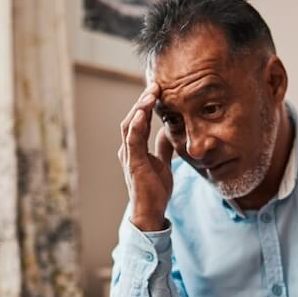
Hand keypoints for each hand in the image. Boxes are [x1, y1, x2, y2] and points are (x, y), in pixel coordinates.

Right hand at [119, 83, 174, 231]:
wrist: (151, 212)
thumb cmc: (154, 189)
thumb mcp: (163, 162)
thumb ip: (162, 147)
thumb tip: (168, 131)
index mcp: (135, 148)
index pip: (139, 119)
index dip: (147, 104)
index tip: (158, 89)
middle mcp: (128, 149)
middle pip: (132, 117)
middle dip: (143, 100)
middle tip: (155, 85)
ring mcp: (129, 155)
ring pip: (130, 124)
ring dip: (140, 107)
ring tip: (150, 93)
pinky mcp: (133, 163)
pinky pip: (133, 140)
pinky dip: (137, 124)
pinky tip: (144, 112)